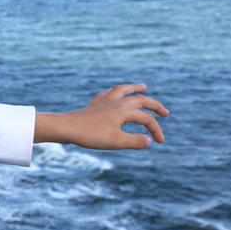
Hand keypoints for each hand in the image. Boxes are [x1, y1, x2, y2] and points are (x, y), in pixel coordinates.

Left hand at [35, 83, 168, 148]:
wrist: (65, 128)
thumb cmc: (90, 135)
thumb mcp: (116, 142)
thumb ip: (135, 141)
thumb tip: (149, 141)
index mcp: (123, 110)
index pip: (146, 119)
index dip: (156, 129)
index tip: (159, 142)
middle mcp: (115, 102)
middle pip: (140, 99)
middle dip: (154, 105)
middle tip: (165, 112)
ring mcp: (103, 102)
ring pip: (122, 90)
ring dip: (134, 88)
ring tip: (143, 87)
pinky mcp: (93, 105)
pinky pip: (106, 94)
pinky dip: (114, 92)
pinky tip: (112, 93)